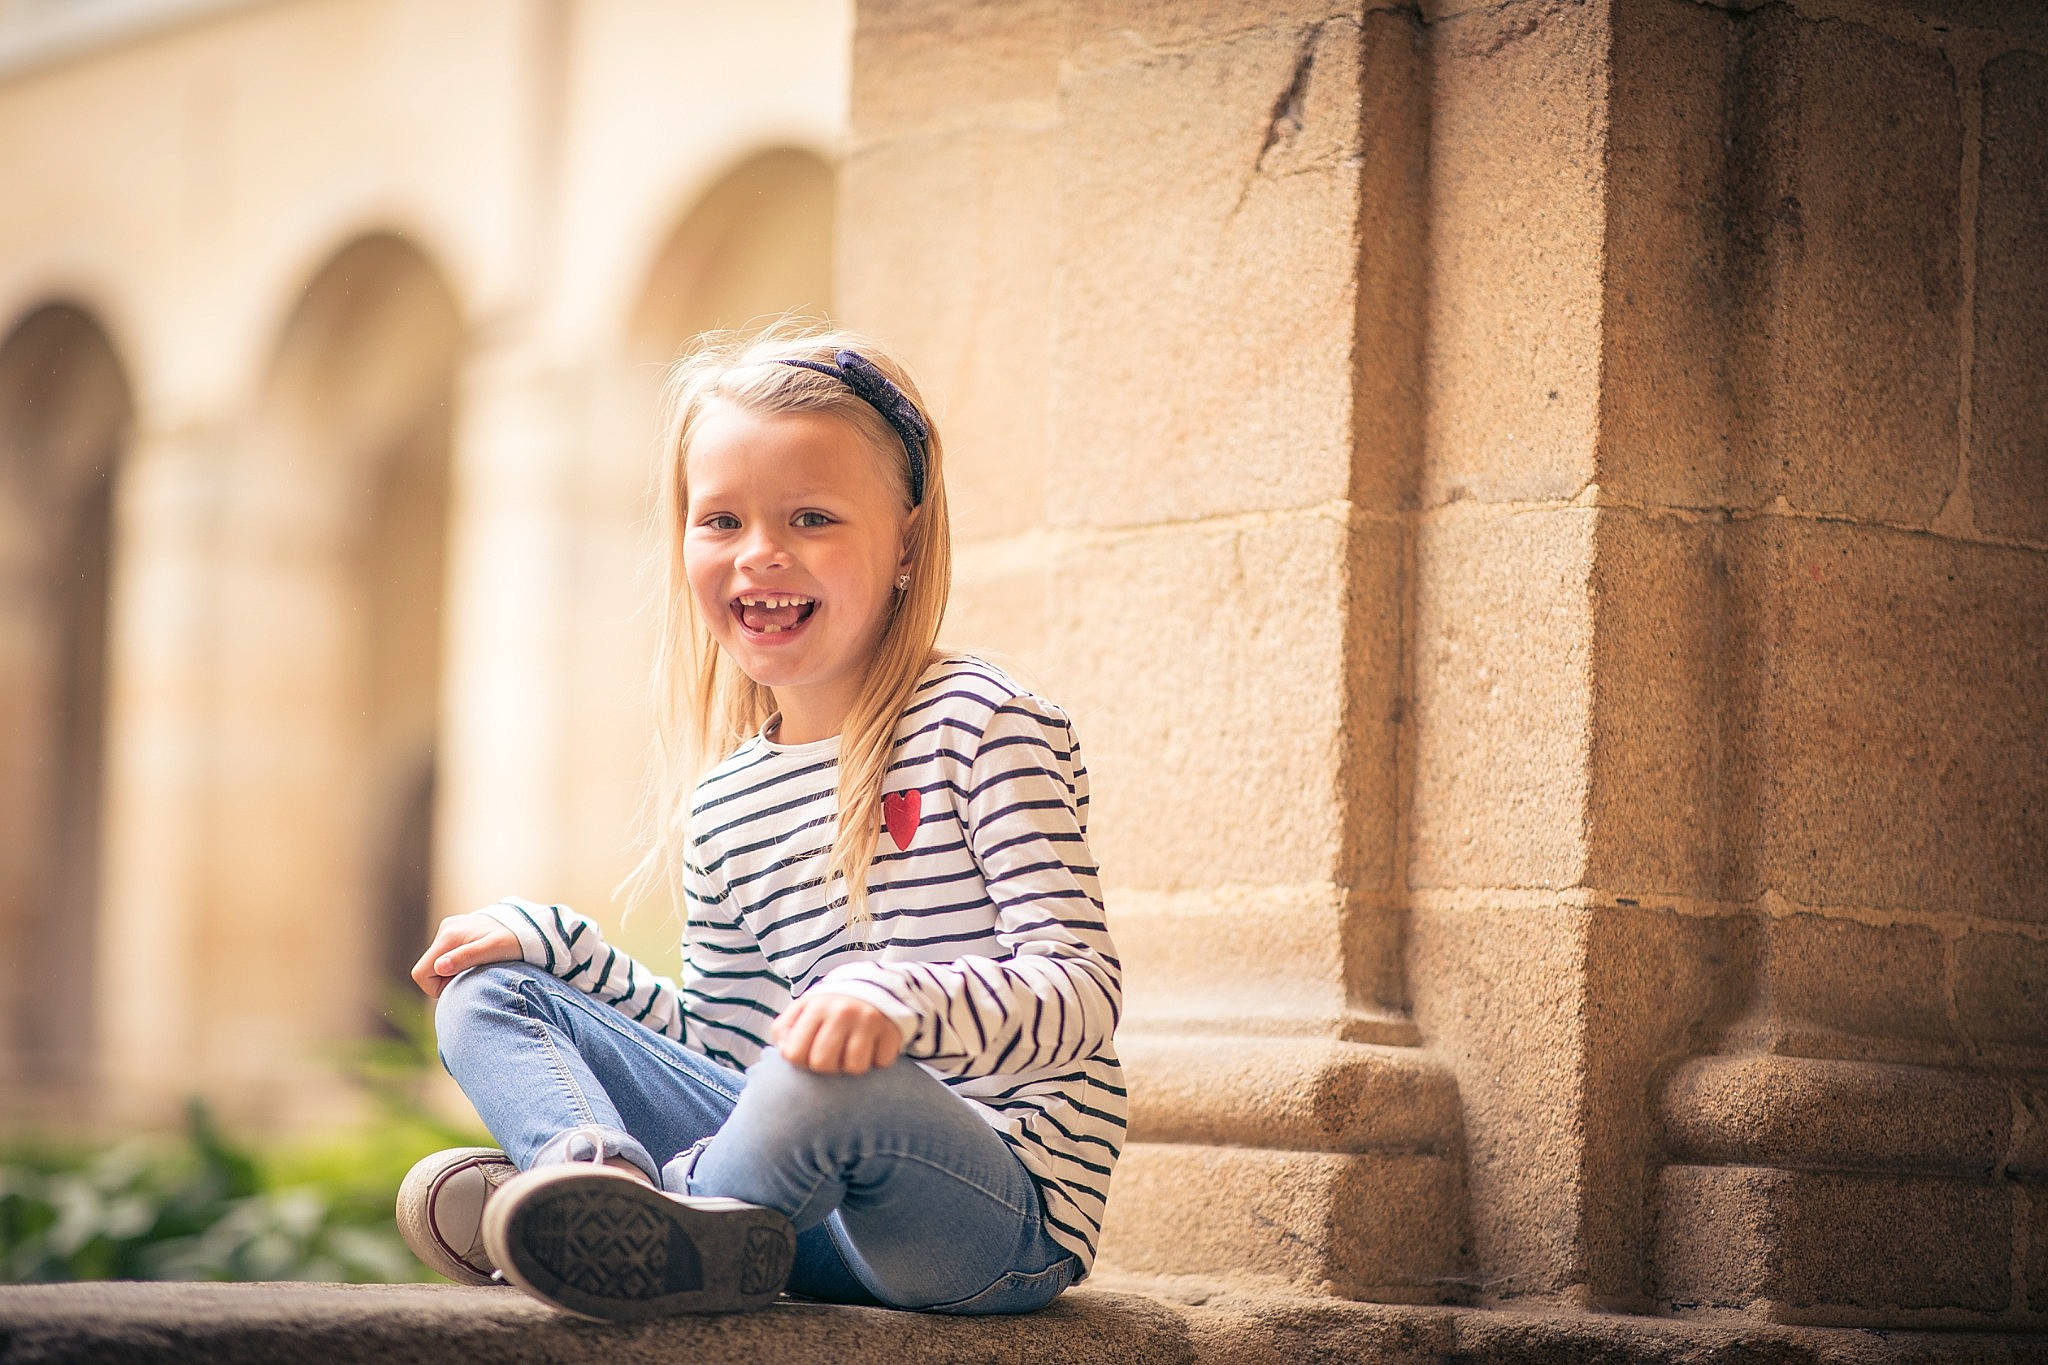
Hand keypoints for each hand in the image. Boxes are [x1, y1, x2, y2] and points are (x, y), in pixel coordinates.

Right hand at [411, 912, 521, 998]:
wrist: (528, 924)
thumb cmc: (513, 940)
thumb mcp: (493, 951)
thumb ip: (466, 958)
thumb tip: (440, 967)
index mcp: (449, 936)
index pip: (421, 973)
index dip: (436, 987)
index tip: (461, 984)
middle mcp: (445, 929)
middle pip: (428, 968)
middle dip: (445, 980)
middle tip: (472, 978)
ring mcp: (450, 929)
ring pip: (437, 962)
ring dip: (452, 972)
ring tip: (477, 969)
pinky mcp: (456, 931)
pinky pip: (446, 954)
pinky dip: (457, 964)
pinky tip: (476, 962)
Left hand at [770, 994, 902, 1073]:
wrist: (877, 984)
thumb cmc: (833, 1005)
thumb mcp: (805, 1008)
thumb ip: (785, 1029)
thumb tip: (784, 1052)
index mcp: (815, 1006)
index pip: (794, 1053)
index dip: (800, 1062)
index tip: (809, 1055)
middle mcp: (842, 1012)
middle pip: (823, 1063)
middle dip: (826, 1067)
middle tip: (833, 1057)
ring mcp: (868, 1020)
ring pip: (854, 1067)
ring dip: (852, 1065)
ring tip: (852, 1051)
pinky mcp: (891, 1030)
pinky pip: (880, 1063)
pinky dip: (876, 1060)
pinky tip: (873, 1047)